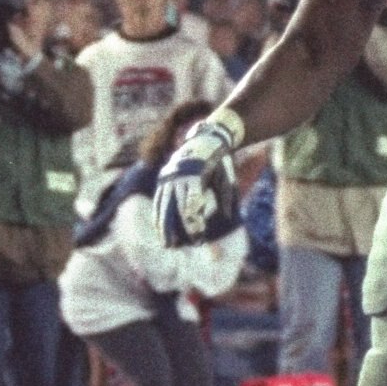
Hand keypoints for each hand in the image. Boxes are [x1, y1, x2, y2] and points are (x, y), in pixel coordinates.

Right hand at [155, 114, 240, 246]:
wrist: (205, 139)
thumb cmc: (219, 162)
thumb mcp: (226, 178)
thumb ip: (225, 197)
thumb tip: (227, 217)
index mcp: (195, 175)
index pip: (191, 205)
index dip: (194, 223)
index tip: (199, 239)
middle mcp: (179, 176)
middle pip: (176, 207)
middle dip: (178, 229)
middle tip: (180, 246)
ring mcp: (169, 176)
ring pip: (164, 205)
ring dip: (164, 226)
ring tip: (167, 244)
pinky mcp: (164, 178)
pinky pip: (160, 200)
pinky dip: (159, 215)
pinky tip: (160, 230)